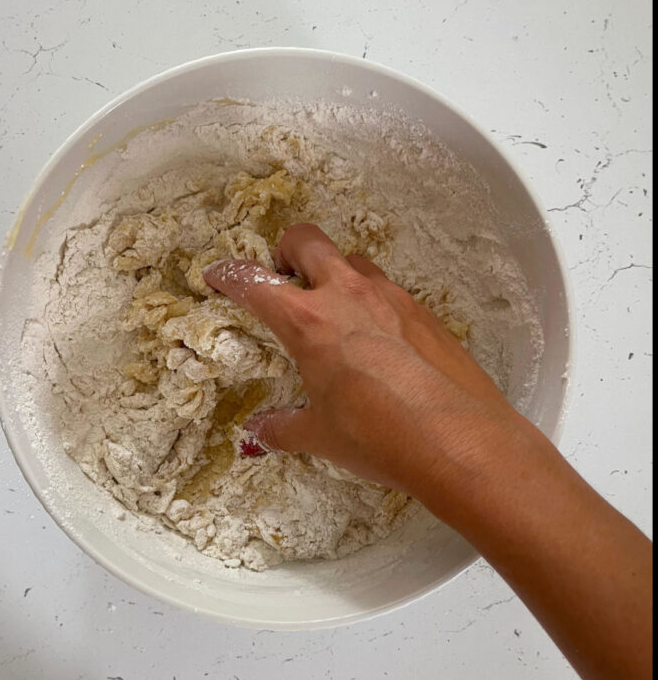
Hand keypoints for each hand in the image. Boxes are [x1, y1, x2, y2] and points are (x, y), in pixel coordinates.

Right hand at [204, 223, 541, 523]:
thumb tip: (260, 433)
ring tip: (333, 310)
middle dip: (287, 250)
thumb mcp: (321, 437)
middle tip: (283, 277)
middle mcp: (347, 296)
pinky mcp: (424, 312)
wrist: (459, 438)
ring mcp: (390, 297)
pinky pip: (388, 291)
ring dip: (335, 273)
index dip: (231, 276)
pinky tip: (379, 341)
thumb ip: (284, 428)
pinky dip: (373, 302)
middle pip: (307, 241)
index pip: (256, 284)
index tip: (219, 276)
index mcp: (308, 322)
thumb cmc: (378, 437)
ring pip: (353, 261)